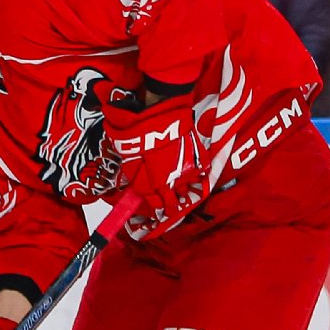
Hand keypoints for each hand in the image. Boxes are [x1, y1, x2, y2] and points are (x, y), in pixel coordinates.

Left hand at [101, 99, 208, 239]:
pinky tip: (197, 177)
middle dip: (173, 205)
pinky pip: (201, 173)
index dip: (159, 209)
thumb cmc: (138, 138)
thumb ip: (136, 177)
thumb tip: (139, 186)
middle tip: (173, 208)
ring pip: (187, 189)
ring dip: (184, 191)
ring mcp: (185, 171)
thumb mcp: (129, 161)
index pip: (157, 205)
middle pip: (174, 201)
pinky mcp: (197, 158)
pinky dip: (199, 176)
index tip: (160, 211)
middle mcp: (169, 183)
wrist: (157, 117)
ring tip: (183, 193)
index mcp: (151, 186)